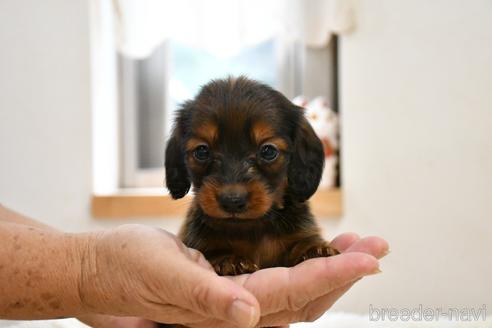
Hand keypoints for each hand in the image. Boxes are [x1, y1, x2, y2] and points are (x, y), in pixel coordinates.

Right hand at [78, 225, 386, 327]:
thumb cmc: (125, 268)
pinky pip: (279, 285)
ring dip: (331, 270)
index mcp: (224, 311)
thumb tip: (247, 316)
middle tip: (376, 247)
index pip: (291, 293)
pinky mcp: (230, 290)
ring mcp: (235, 304)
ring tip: (357, 246)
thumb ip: (204, 298)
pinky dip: (306, 268)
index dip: (332, 274)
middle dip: (344, 272)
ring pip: (298, 294)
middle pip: (305, 298)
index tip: (367, 258)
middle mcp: (236, 314)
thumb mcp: (161, 274)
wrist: (103, 269)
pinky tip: (317, 252)